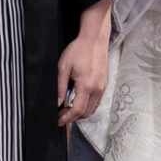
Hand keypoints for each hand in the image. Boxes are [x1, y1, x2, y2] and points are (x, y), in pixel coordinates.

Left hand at [55, 0, 114, 126]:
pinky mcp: (104, 84)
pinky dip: (87, 104)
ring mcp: (102, 87)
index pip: (77, 110)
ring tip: (67, 106)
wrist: (94, 39)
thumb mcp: (63, 67)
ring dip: (80, 111)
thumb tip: (57, 103)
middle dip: (72, 116)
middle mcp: (97, 89)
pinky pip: (96, 101)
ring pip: (92, 109)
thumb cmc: (78, 50)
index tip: (58, 120)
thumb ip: (59, 87)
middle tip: (60, 113)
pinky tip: (77, 98)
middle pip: (86, 113)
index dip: (66, 118)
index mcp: (87, 85)